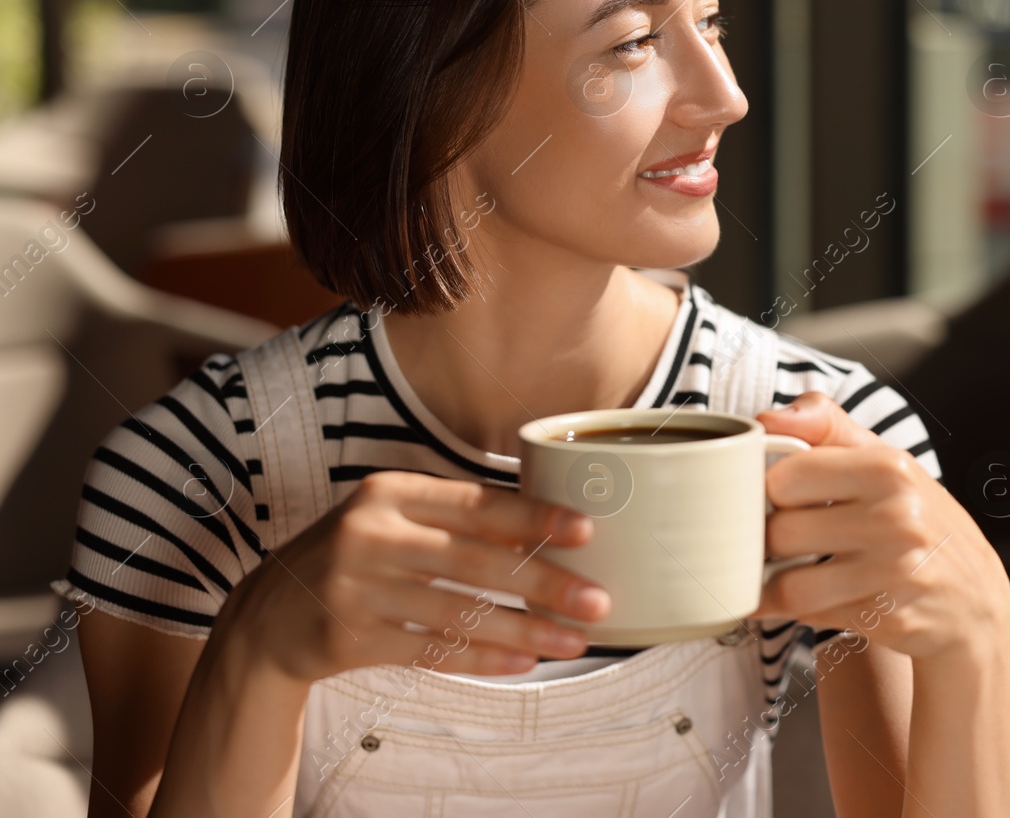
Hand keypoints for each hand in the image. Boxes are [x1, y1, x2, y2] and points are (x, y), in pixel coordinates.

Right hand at [219, 471, 611, 682]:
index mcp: (391, 492)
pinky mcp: (346, 636)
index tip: (585, 531)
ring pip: (459, 612)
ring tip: (573, 642)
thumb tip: (547, 527)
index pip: (476, 503)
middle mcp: (371, 532)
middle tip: (597, 601)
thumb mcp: (393, 518)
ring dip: (524, 630)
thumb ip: (454, 518)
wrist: (268, 613)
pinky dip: (481, 658)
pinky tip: (522, 663)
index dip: (534, 516)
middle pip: (475, 560)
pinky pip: (429, 651)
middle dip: (544, 583)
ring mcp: (355, 586)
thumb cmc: (357, 556)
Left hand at [754, 392, 1009, 660]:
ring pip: (789, 584)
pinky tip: (821, 596)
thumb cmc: (916, 520)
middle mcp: (896, 517)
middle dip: (774, 540)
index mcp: (888, 467)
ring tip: (792, 571)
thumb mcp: (883, 460)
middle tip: (788, 539)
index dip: (774, 490)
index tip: (785, 497)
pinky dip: (803, 609)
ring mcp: (894, 572)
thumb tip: (768, 417)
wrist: (974, 599)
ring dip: (779, 582)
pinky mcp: (887, 617)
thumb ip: (826, 426)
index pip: (784, 477)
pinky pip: (811, 615)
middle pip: (780, 532)